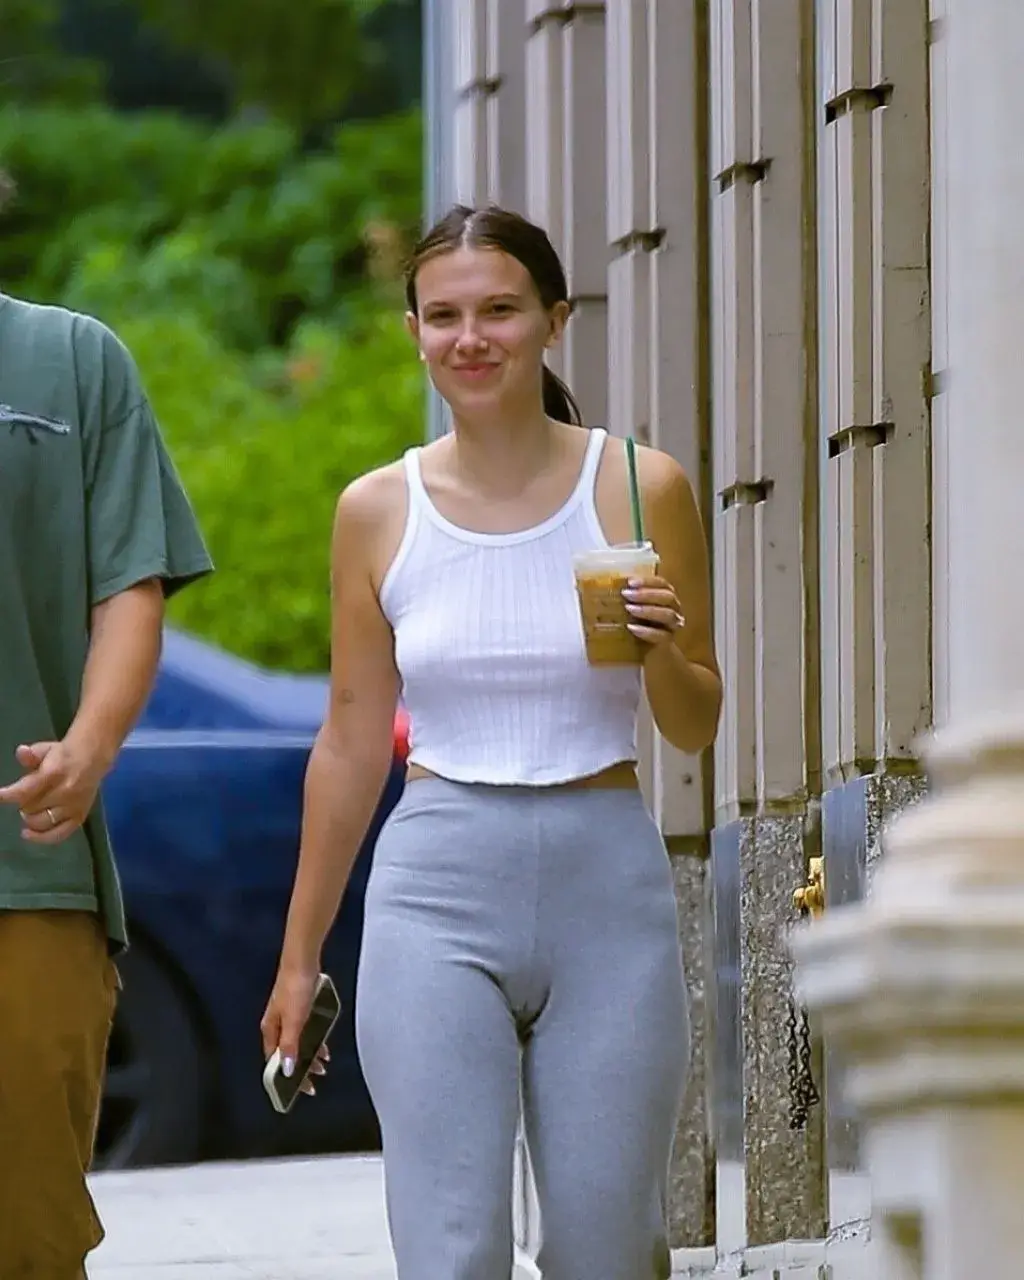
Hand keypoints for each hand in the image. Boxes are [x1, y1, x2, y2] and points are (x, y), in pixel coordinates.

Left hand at [0, 741, 106, 844]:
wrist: (93, 757)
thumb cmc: (63, 754)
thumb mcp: (45, 749)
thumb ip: (31, 755)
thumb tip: (21, 752)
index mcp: (54, 774)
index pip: (25, 791)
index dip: (8, 796)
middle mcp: (64, 793)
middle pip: (30, 809)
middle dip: (23, 805)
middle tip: (25, 798)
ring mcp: (72, 807)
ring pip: (41, 823)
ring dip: (30, 819)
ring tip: (29, 811)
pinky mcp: (79, 817)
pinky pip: (58, 835)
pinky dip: (41, 837)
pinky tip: (29, 834)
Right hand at [261, 967, 329, 1097]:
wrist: (302, 961)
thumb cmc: (295, 990)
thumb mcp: (294, 1021)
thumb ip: (291, 1046)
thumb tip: (287, 1070)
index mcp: (270, 1030)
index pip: (275, 1062)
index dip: (286, 1078)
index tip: (300, 1089)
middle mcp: (276, 1025)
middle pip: (286, 1053)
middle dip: (300, 1068)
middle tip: (315, 1079)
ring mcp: (287, 1016)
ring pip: (297, 1042)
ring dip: (308, 1055)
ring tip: (322, 1065)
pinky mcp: (298, 1008)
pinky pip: (304, 1031)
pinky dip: (313, 1040)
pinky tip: (322, 1044)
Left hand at [621, 576, 685, 652]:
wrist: (654, 654)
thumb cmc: (641, 626)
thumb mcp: (635, 610)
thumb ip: (629, 599)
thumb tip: (609, 586)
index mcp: (666, 597)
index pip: (662, 584)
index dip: (648, 581)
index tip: (630, 582)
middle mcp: (674, 609)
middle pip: (667, 597)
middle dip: (646, 594)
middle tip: (626, 594)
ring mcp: (673, 626)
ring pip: (668, 615)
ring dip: (647, 610)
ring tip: (629, 609)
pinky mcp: (668, 641)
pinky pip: (662, 635)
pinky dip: (647, 631)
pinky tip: (632, 628)